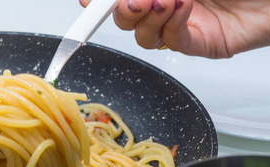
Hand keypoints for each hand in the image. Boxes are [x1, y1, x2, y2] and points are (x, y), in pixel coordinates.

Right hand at [80, 0, 269, 57]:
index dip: (97, 2)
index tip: (88, 2)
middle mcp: (164, 2)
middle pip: (121, 17)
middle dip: (120, 9)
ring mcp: (180, 23)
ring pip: (142, 35)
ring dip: (147, 17)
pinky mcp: (198, 42)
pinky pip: (171, 42)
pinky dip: (171, 25)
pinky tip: (184, 6)